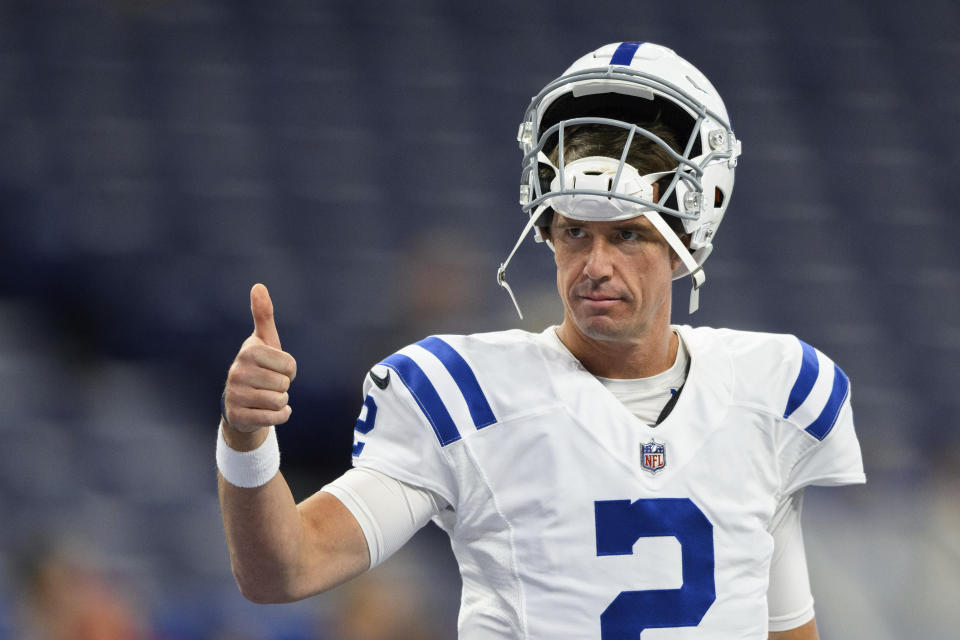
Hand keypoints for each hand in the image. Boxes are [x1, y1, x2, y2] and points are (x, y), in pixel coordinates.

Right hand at [222, 284, 297, 435]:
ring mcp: (235, 395)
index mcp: (249, 352)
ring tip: (265, 397)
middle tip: (269, 385)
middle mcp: (237, 372)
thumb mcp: (264, 340)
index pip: (290, 364)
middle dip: (283, 387)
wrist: (240, 401)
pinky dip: (279, 416)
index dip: (289, 370)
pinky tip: (268, 411)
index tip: (276, 369)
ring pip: (280, 401)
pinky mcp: (238, 416)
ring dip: (279, 401)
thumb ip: (263, 314)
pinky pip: (275, 418)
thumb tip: (258, 285)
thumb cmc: (258, 366)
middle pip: (284, 384)